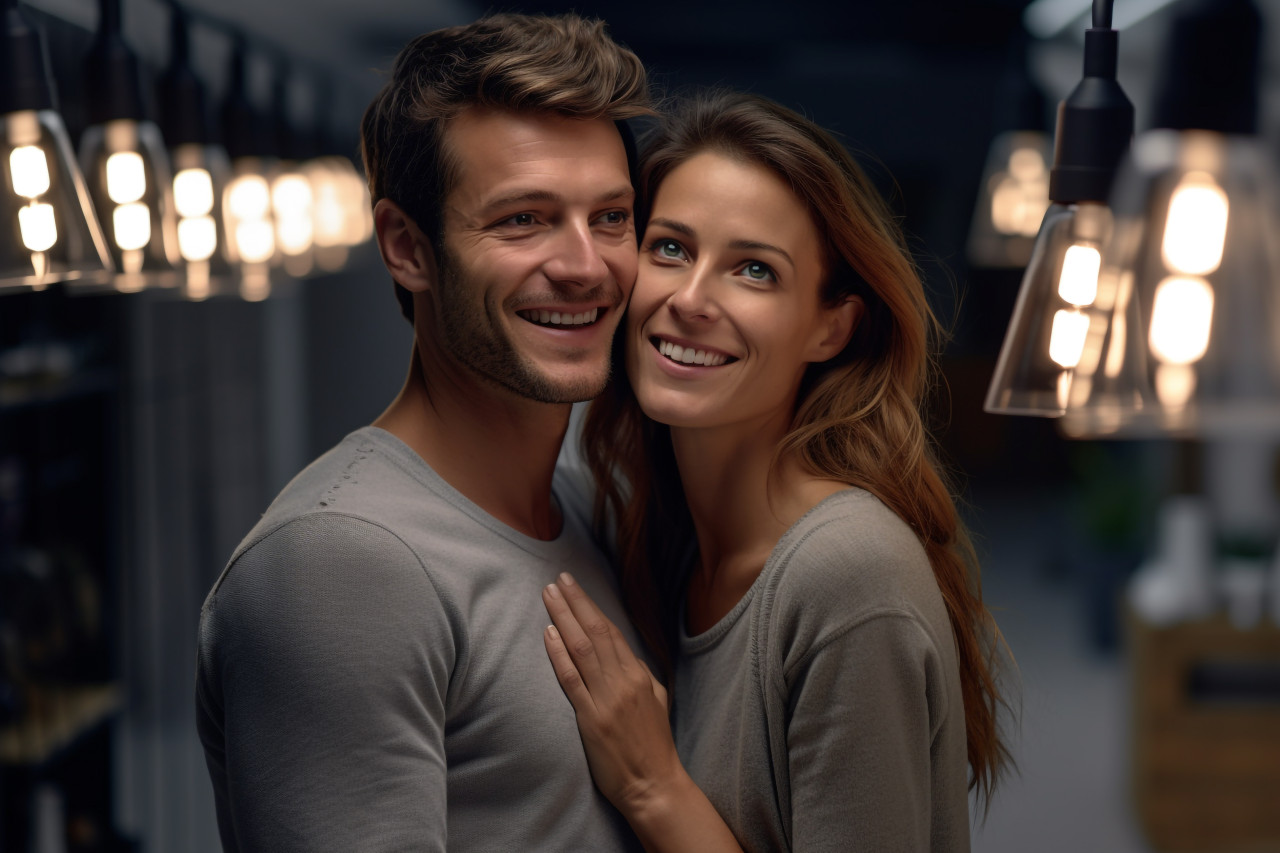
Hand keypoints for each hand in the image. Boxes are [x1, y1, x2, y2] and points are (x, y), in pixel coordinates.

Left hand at [542, 572, 682, 816]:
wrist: (654, 784)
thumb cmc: (654, 744)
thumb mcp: (657, 701)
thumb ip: (640, 675)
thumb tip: (623, 654)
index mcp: (639, 676)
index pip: (611, 632)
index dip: (590, 607)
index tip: (573, 587)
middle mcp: (623, 682)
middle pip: (595, 633)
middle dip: (575, 602)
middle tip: (558, 579)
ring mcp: (606, 699)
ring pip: (582, 649)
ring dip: (564, 619)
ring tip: (548, 596)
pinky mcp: (591, 720)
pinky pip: (572, 680)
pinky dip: (559, 655)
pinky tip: (548, 635)